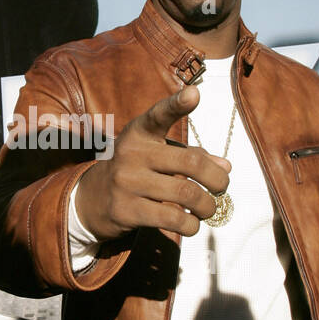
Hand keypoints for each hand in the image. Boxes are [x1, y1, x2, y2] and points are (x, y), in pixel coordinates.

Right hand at [74, 84, 231, 240]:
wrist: (93, 199)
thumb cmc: (137, 171)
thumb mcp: (158, 155)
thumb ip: (192, 157)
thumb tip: (225, 167)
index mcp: (140, 133)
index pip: (159, 115)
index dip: (178, 104)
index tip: (194, 94)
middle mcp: (131, 153)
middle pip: (190, 163)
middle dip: (217, 179)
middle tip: (222, 187)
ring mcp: (126, 182)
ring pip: (185, 194)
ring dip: (207, 206)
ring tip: (209, 209)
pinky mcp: (126, 210)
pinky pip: (171, 218)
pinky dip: (190, 224)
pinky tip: (192, 224)